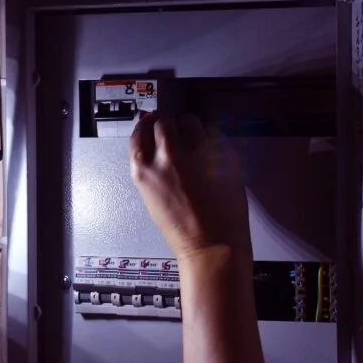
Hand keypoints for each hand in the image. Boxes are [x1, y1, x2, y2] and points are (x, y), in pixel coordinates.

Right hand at [129, 113, 251, 261]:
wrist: (211, 243)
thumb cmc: (181, 226)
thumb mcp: (151, 193)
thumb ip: (150, 164)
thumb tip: (151, 137)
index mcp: (144, 168)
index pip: (140, 130)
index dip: (148, 126)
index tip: (152, 126)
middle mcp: (167, 155)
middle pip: (164, 121)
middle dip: (169, 126)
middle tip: (177, 137)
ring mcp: (196, 151)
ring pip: (189, 120)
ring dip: (190, 127)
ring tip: (196, 143)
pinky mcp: (222, 152)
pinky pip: (213, 131)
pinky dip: (211, 138)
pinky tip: (211, 155)